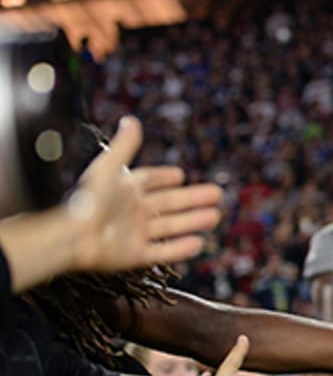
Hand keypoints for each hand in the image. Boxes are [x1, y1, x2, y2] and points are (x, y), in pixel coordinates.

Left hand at [68, 116, 223, 272]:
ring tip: (214, 217)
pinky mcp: (134, 255)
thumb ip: (124, 146)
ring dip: (192, 221)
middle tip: (215, 194)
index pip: (149, 180)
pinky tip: (198, 243)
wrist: (73, 237)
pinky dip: (180, 249)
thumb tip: (131, 120)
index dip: (164, 177)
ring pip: (170, 226)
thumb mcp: (108, 168)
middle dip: (193, 199)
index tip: (180, 175)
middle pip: (168, 203)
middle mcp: (131, 211)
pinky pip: (161, 252)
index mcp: (124, 190)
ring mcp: (134, 234)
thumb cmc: (86, 201)